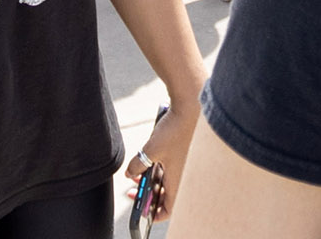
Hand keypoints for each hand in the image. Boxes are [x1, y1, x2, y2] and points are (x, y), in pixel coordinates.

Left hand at [125, 103, 195, 221]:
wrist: (190, 107)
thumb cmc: (174, 130)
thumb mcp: (150, 150)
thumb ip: (137, 165)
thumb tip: (129, 173)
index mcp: (177, 180)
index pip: (168, 208)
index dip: (154, 213)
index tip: (142, 210)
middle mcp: (183, 175)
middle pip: (165, 194)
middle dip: (148, 193)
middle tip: (134, 189)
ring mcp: (185, 164)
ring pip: (166, 180)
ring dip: (152, 179)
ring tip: (138, 172)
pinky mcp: (184, 153)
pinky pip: (170, 168)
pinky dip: (159, 167)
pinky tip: (149, 156)